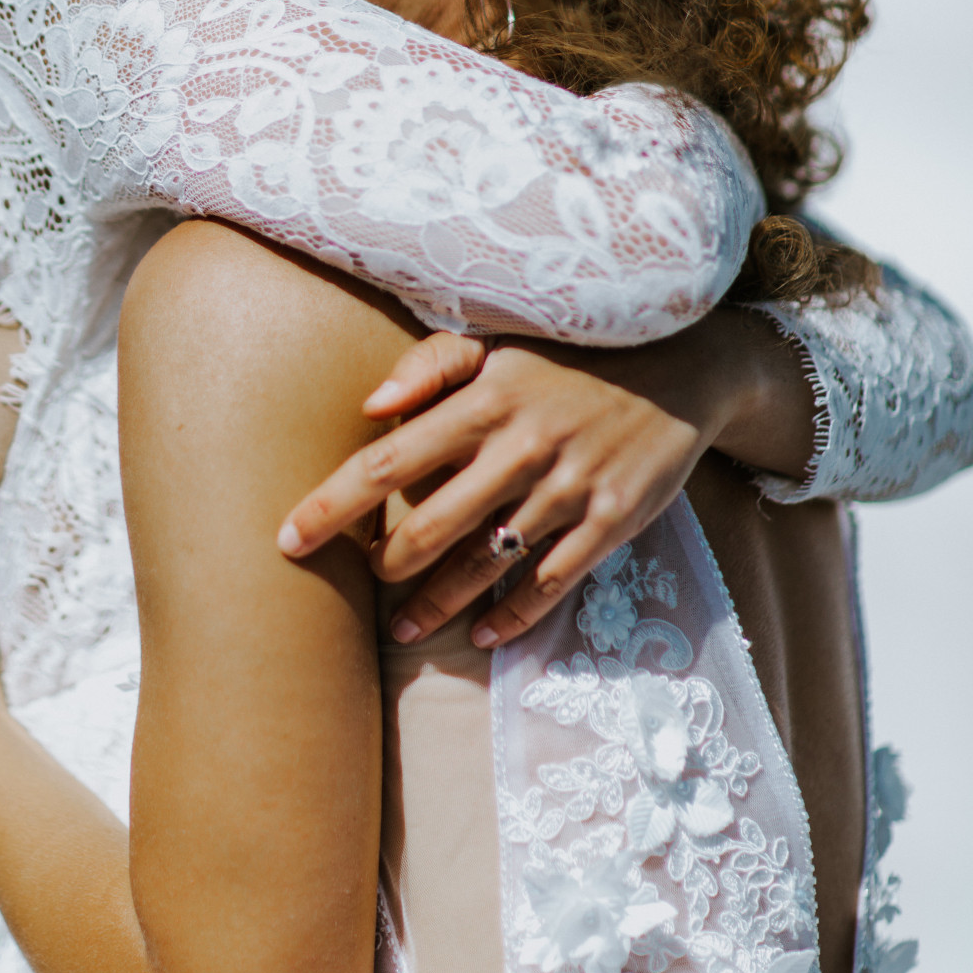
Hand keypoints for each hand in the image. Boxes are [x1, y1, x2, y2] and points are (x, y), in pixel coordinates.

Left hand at [279, 315, 785, 648]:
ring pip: (486, 564)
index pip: (389, 461)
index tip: (287, 537)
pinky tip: (484, 633)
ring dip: (438, 603)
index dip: (333, 504)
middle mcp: (522, 447)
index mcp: (486, 400)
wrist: (684, 363)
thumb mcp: (502, 339)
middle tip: (352, 586)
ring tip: (403, 628)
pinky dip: (514, 615)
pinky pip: (552, 583)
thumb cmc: (573, 351)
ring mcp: (570, 489)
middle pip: (431, 525)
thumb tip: (369, 404)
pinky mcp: (613, 521)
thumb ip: (432, 364)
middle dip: (382, 565)